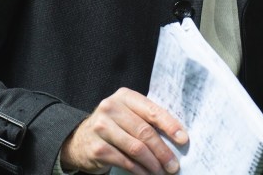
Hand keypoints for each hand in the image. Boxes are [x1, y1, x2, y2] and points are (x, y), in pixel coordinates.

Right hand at [60, 87, 187, 174]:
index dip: (170, 126)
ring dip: (153, 163)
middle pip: (145, 132)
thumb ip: (147, 119)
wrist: (79, 140)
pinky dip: (139, 170)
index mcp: (124, 96)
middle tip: (174, 165)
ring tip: (162, 171)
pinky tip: (146, 174)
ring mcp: (101, 128)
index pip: (152, 111)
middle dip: (163, 151)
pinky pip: (124, 161)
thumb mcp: (127, 114)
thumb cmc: (113, 126)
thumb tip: (177, 137)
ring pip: (136, 148)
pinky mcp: (97, 148)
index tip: (183, 139)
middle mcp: (110, 108)